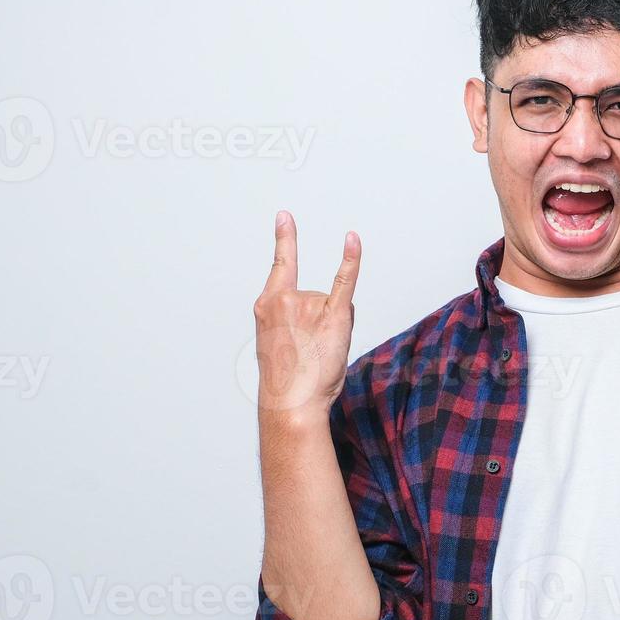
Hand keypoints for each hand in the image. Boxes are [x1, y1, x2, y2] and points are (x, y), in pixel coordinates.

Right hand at [252, 210, 360, 418]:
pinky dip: (350, 260)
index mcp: (268, 305)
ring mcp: (308, 305)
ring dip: (336, 328)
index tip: (285, 217)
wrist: (292, 402)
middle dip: (323, 321)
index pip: (281, 266)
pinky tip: (351, 240)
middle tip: (311, 351)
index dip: (285, 239)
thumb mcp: (282, 343)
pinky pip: (345, 281)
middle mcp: (286, 299)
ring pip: (336, 306)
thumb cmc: (289, 381)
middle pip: (320, 297)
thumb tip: (334, 305)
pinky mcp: (332, 315)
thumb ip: (300, 318)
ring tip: (321, 353)